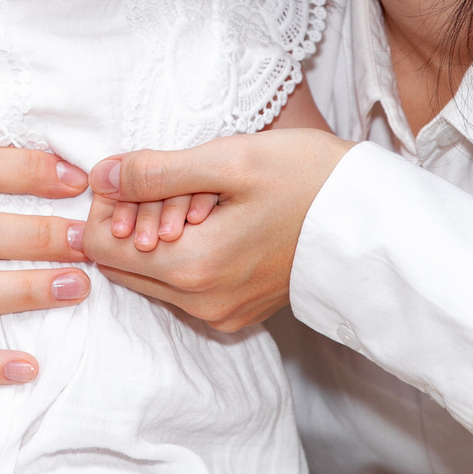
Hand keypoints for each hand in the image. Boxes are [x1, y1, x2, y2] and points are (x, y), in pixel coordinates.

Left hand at [80, 129, 351, 330]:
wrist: (373, 219)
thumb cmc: (308, 179)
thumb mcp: (231, 160)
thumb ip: (156, 171)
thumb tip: (99, 176)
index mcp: (193, 268)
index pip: (99, 246)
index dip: (103, 204)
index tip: (134, 170)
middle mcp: (200, 303)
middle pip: (120, 264)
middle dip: (127, 220)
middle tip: (166, 179)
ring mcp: (219, 314)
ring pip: (150, 275)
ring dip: (156, 235)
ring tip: (198, 197)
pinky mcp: (236, 312)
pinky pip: (182, 285)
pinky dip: (183, 252)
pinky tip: (215, 220)